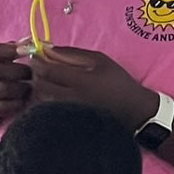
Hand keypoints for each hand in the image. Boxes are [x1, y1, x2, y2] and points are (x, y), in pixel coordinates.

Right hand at [0, 43, 30, 130]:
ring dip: (21, 88)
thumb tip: (29, 41)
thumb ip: (7, 51)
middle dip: (19, 71)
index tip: (26, 50)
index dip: (8, 50)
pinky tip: (22, 100)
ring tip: (28, 87)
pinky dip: (17, 103)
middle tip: (31, 74)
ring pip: (3, 89)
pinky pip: (4, 106)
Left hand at [26, 44, 158, 132]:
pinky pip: (49, 113)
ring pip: (42, 102)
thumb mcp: (100, 60)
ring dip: (40, 91)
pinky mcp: (72, 125)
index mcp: (81, 82)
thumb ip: (72, 54)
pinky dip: (46, 103)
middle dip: (37, 77)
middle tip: (42, 72)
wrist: (136, 112)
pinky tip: (55, 99)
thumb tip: (46, 49)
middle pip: (40, 87)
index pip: (47, 70)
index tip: (38, 57)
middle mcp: (74, 100)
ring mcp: (72, 115)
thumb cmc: (119, 83)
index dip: (37, 62)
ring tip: (49, 85)